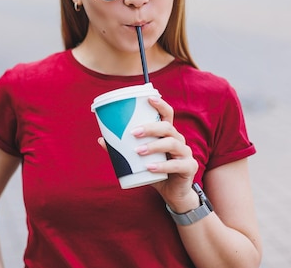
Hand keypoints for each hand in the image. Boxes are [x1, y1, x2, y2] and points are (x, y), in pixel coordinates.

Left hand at [101, 96, 198, 211]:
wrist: (173, 193)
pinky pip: (176, 165)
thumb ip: (123, 150)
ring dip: (154, 146)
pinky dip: (162, 166)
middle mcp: (179, 140)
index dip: (160, 105)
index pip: (167, 114)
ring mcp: (186, 153)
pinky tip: (149, 167)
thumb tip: (101, 140)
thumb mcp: (139, 160)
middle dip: (150, 127)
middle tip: (133, 133)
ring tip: (138, 151)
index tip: (149, 98)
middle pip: (167, 127)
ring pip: (172, 143)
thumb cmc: (155, 171)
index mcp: (168, 134)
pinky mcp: (189, 168)